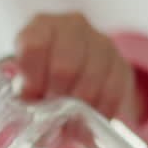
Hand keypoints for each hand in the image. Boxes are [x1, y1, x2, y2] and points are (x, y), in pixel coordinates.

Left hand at [13, 12, 139, 122]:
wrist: (75, 70)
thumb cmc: (42, 76)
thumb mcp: (26, 80)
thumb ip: (26, 95)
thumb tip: (34, 120)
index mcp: (42, 25)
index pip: (34, 46)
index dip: (33, 78)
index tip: (32, 97)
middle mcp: (73, 26)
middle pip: (65, 68)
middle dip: (56, 98)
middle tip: (52, 113)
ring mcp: (101, 42)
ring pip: (90, 83)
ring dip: (78, 110)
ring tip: (68, 122)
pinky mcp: (121, 63)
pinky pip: (112, 94)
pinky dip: (98, 113)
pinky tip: (88, 120)